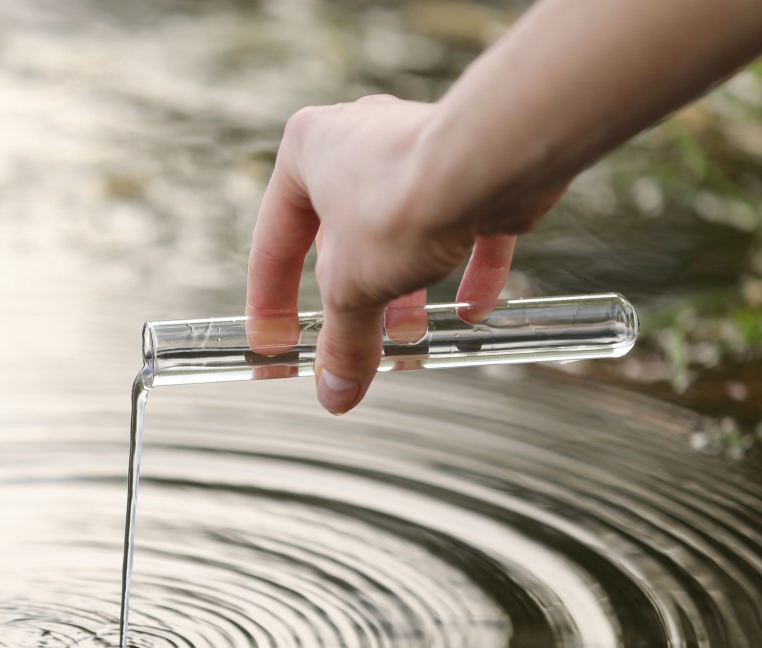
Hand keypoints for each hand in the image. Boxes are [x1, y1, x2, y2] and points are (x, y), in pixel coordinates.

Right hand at [246, 95, 562, 414]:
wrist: (488, 165)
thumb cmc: (400, 201)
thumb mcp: (351, 290)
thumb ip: (341, 343)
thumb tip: (334, 391)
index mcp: (305, 152)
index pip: (275, 245)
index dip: (273, 306)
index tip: (277, 345)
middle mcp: (358, 142)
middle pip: (343, 241)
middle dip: (352, 301)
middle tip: (352, 346)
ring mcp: (417, 149)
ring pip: (401, 232)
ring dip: (406, 292)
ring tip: (412, 336)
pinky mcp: (474, 168)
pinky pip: (465, 225)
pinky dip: (467, 270)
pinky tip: (472, 309)